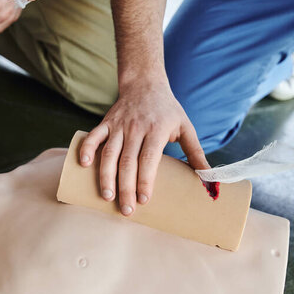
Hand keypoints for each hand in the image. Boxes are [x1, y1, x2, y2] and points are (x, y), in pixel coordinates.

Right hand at [79, 77, 208, 216]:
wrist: (145, 83)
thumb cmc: (168, 110)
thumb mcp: (186, 127)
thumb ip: (196, 153)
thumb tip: (210, 178)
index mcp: (156, 130)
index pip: (149, 158)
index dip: (145, 179)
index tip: (144, 200)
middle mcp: (135, 128)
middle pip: (128, 161)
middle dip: (126, 187)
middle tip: (126, 210)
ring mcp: (118, 125)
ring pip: (109, 153)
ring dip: (105, 176)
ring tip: (107, 197)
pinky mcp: (106, 122)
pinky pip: (94, 136)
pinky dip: (86, 149)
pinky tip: (83, 165)